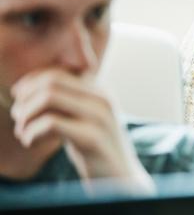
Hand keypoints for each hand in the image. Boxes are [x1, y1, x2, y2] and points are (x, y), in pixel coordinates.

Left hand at [9, 69, 153, 192]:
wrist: (120, 178)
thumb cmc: (94, 149)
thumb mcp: (83, 118)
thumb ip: (68, 101)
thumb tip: (29, 89)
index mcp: (99, 90)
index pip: (58, 71)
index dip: (31, 81)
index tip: (19, 99)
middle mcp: (102, 98)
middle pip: (51, 80)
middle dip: (25, 98)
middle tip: (18, 117)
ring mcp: (100, 116)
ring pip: (49, 97)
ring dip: (26, 115)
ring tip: (23, 132)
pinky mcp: (93, 137)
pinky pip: (51, 123)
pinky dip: (31, 132)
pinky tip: (30, 142)